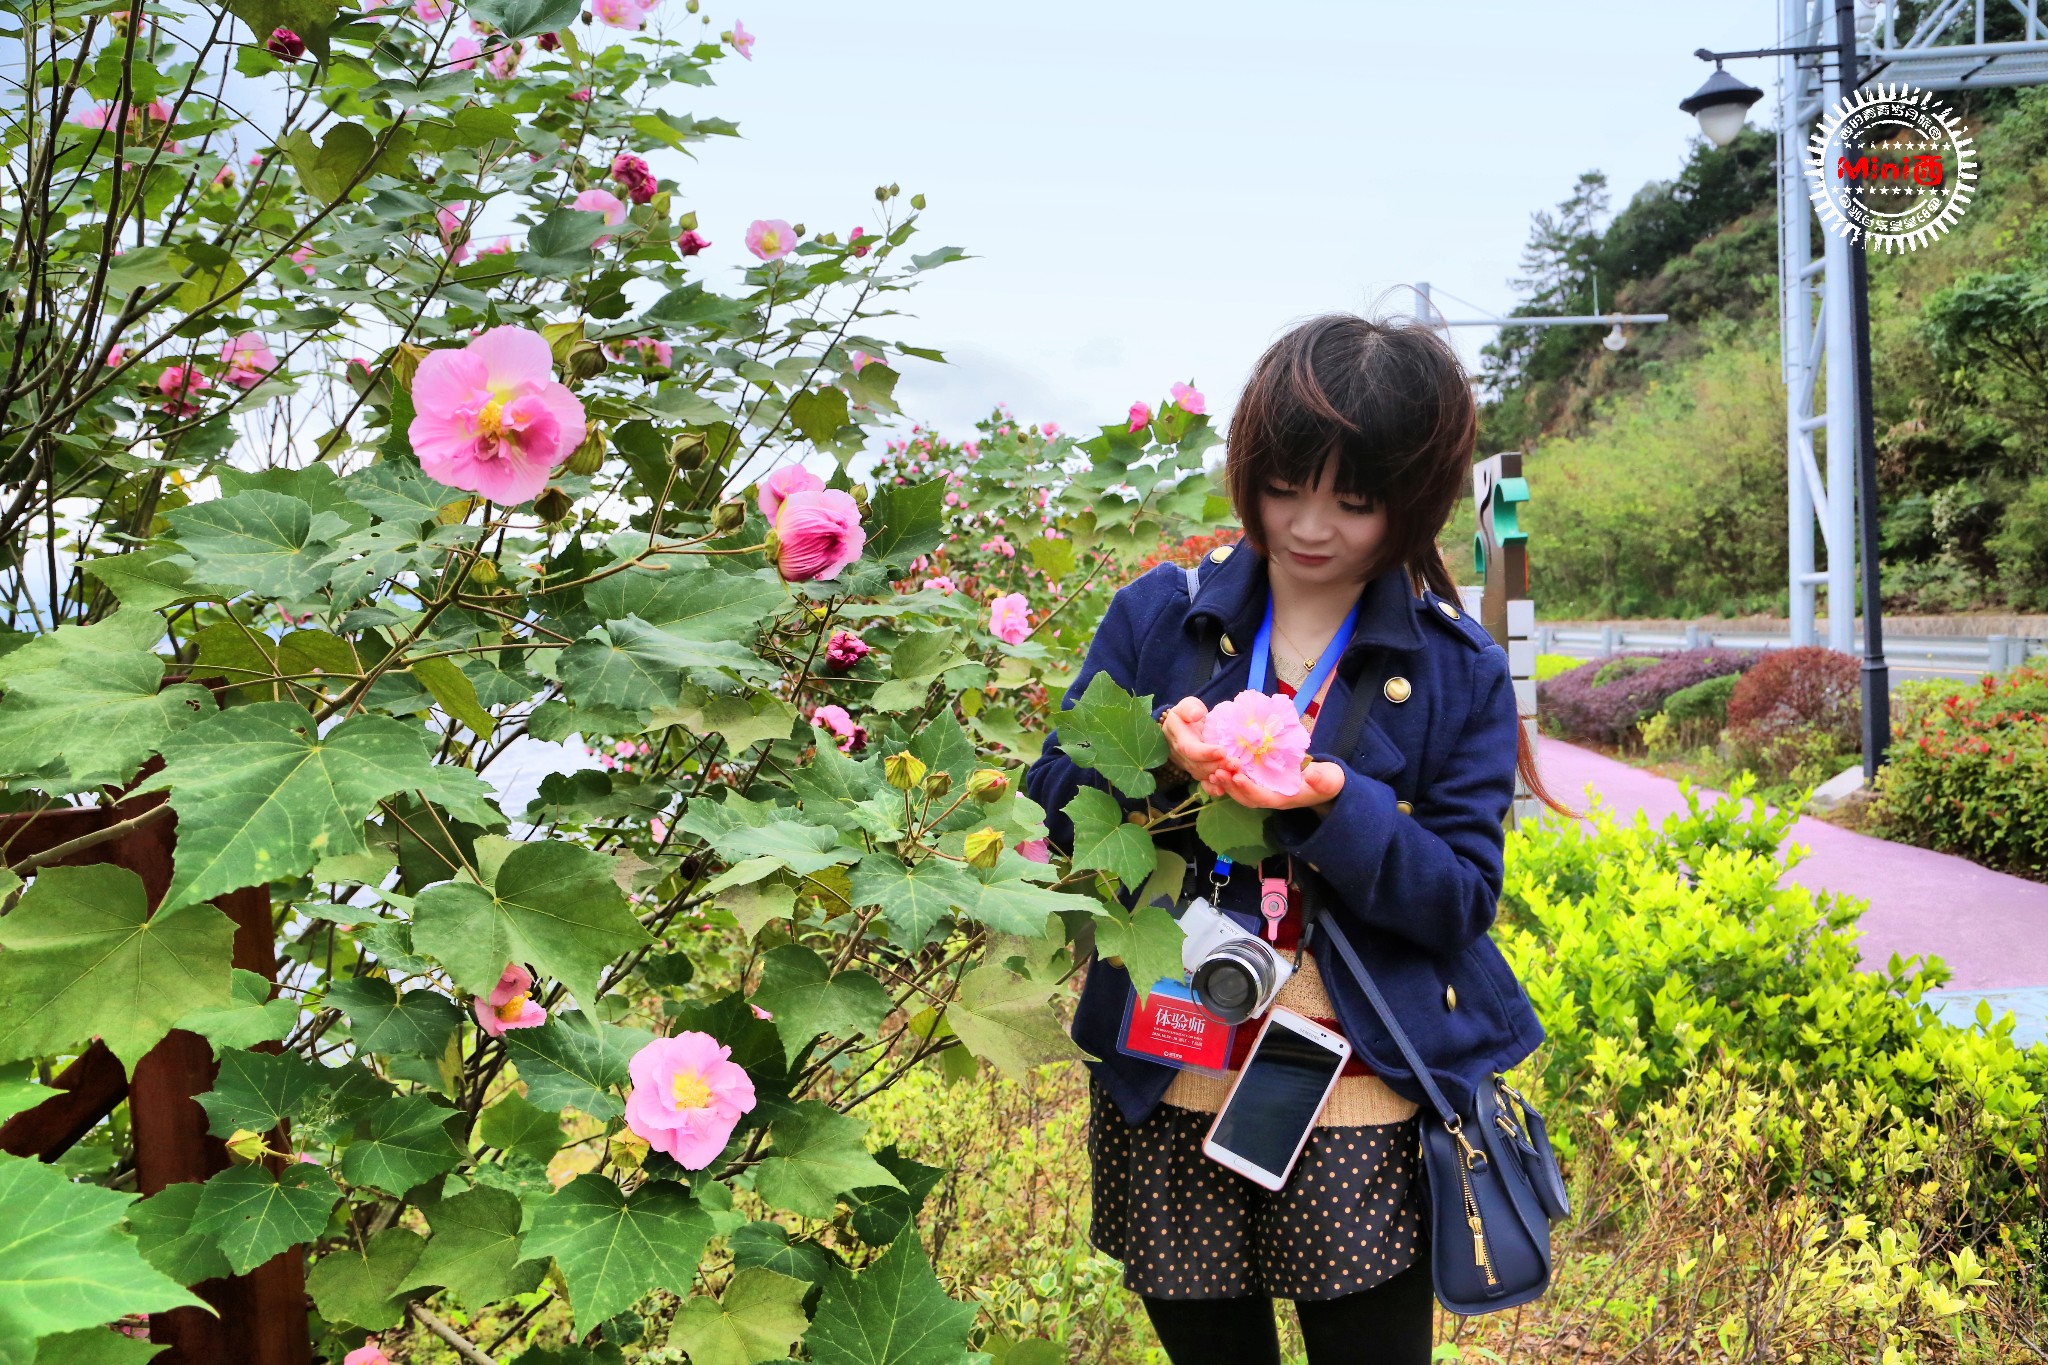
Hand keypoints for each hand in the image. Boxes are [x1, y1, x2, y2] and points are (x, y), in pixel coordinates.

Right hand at [1158, 697, 1231, 785]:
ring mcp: (1188, 764)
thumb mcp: (1187, 705)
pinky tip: (1223, 790)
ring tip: (1236, 772)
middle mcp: (1181, 755)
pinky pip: (1202, 782)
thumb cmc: (1188, 713)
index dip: (1205, 752)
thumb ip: (1190, 708)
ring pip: (1202, 774)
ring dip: (1219, 776)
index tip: (1222, 751)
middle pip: (1198, 765)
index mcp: (1178, 737)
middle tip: (1236, 764)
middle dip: (1217, 766)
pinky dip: (1212, 788)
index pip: (1189, 748)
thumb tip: (1197, 715)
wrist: (1183, 726)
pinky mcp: (1195, 770)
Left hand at [1200, 757, 1344, 816]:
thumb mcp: (1330, 780)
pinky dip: (1231, 774)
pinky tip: (1220, 763)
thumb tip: (1312, 775)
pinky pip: (1243, 780)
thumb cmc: (1328, 782)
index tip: (1237, 777)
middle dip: (1231, 786)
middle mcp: (1270, 797)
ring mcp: (1265, 790)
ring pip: (1241, 790)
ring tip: (1214, 768)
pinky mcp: (1262, 781)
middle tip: (1218, 771)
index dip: (1248, 789)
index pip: (1262, 798)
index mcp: (1284, 799)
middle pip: (1245, 796)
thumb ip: (1322, 779)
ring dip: (1227, 781)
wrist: (1326, 783)